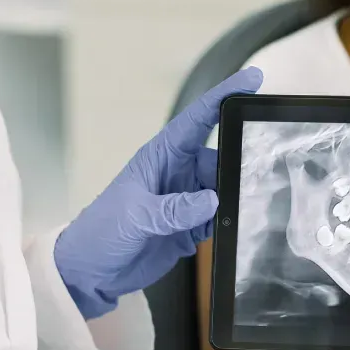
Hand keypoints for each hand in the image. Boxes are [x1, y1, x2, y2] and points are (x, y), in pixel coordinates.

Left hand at [53, 68, 262, 318]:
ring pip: (224, 188)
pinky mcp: (190, 227)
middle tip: (259, 167)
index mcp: (160, 157)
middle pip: (220, 156)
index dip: (224, 96)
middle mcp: (177, 173)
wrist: (91, 271)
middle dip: (240, 158)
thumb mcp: (134, 215)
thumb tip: (211, 201)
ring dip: (235, 195)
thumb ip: (173, 209)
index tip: (253, 78)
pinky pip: (219, 218)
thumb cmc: (100, 232)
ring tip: (244, 205)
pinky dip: (229, 221)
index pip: (198, 118)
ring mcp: (185, 200)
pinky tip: (232, 227)